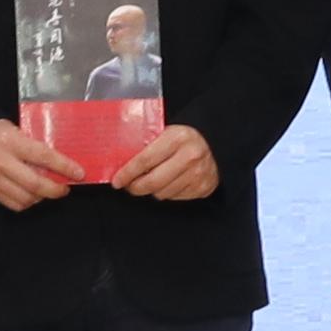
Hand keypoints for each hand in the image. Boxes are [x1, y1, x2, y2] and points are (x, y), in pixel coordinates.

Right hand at [0, 116, 79, 211]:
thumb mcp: (13, 128)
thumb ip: (32, 143)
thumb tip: (57, 159)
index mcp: (10, 141)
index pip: (43, 156)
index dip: (64, 167)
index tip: (79, 173)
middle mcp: (1, 161)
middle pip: (35, 184)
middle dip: (56, 189)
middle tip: (65, 188)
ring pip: (25, 198)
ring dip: (42, 197)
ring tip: (48, 191)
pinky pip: (12, 204)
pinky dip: (27, 202)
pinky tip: (32, 195)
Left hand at [107, 124, 222, 201]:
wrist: (213, 144)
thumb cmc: (181, 138)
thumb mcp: (165, 133)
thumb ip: (146, 144)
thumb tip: (119, 162)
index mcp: (177, 138)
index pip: (145, 160)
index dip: (127, 173)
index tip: (117, 181)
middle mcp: (190, 156)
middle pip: (152, 182)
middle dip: (135, 187)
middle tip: (129, 186)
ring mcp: (198, 174)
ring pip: (162, 193)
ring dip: (151, 190)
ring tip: (149, 181)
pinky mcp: (203, 187)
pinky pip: (174, 197)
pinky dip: (166, 192)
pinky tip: (166, 182)